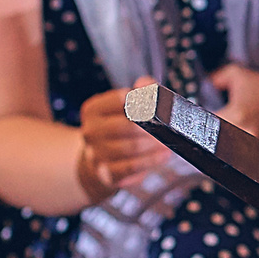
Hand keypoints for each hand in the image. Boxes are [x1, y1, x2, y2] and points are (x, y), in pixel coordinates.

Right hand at [77, 79, 171, 202]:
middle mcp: (91, 131)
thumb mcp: (127, 105)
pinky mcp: (108, 173)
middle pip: (126, 126)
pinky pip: (133, 167)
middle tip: (166, 127)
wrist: (102, 158)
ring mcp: (97, 154)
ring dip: (153, 145)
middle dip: (150, 127)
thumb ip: (142, 90)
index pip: (120, 100)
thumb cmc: (120, 126)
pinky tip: (163, 155)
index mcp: (93, 110)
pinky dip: (151, 160)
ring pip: (131, 148)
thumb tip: (146, 84)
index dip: (142, 102)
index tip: (157, 105)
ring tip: (167, 142)